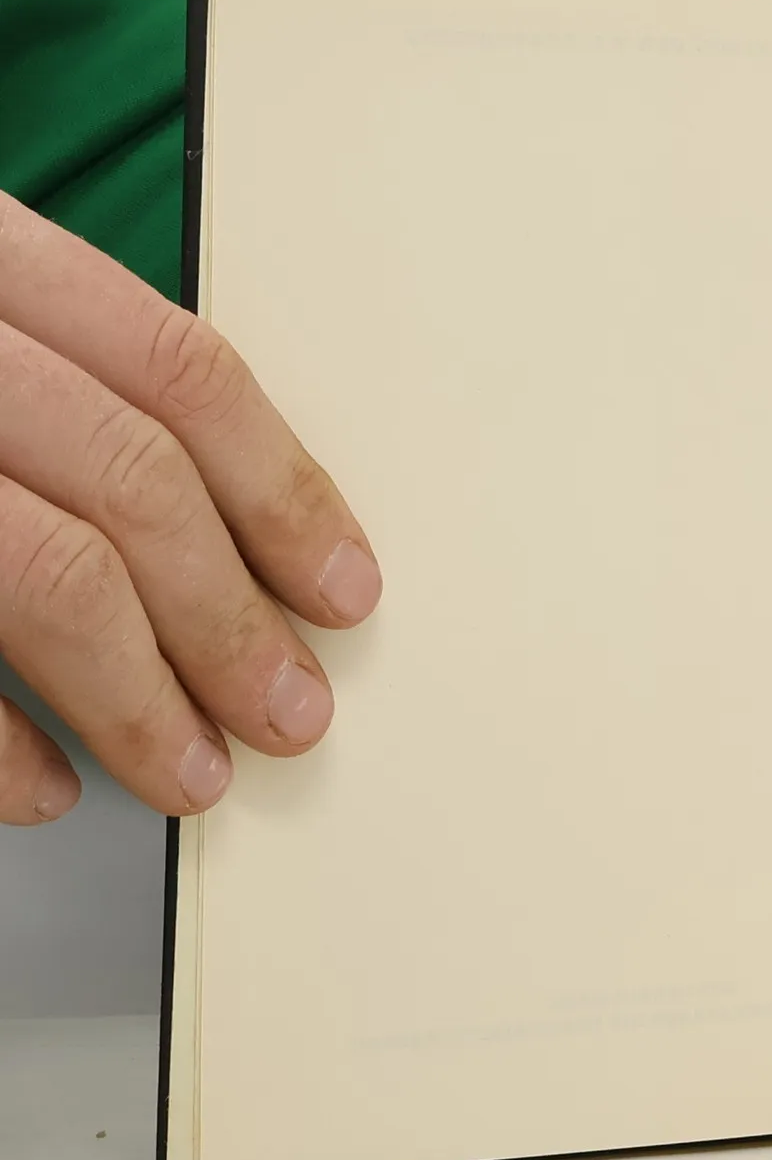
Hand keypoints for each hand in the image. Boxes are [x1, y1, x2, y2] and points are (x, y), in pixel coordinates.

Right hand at [0, 192, 379, 823]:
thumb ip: (55, 387)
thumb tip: (232, 533)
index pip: (179, 369)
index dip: (283, 490)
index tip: (344, 591)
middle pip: (127, 482)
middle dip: (229, 619)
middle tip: (290, 715)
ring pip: (40, 573)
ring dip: (138, 695)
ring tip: (196, 774)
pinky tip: (41, 790)